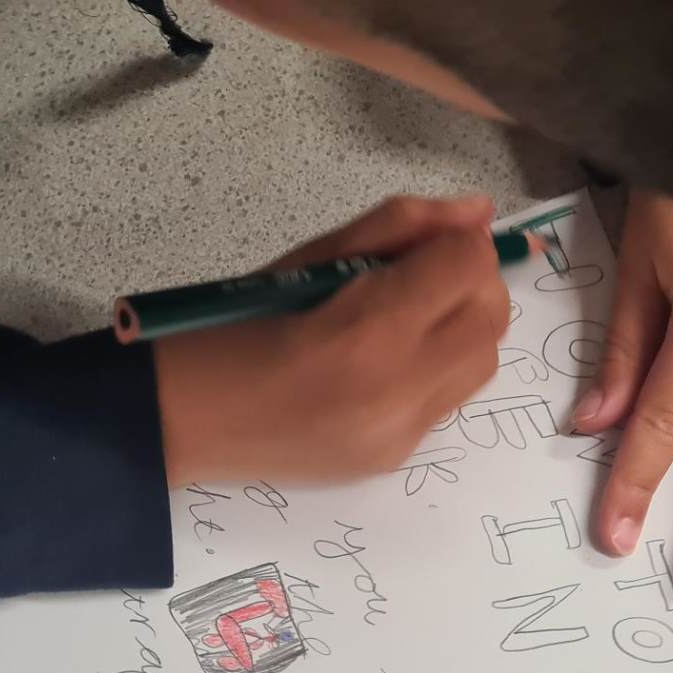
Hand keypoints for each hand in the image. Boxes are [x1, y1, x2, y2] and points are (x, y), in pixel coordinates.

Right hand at [154, 195, 510, 484]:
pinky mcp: (391, 460)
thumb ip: (397, 229)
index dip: (457, 241)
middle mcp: (397, 389)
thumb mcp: (307, 261)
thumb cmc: (230, 327)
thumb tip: (475, 212)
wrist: (180, 420)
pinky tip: (385, 363)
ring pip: (481, 363)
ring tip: (408, 319)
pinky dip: (435, 370)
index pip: (468, 265)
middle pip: (492, 318)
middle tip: (424, 275)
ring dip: (463, 328)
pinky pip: (446, 401)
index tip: (425, 242)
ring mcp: (399, 433)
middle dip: (472, 282)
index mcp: (368, 330)